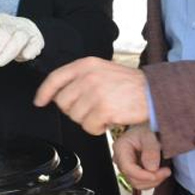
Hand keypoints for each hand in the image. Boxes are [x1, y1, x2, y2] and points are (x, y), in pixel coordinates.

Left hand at [0, 13, 44, 66]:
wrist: (25, 29)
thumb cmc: (0, 35)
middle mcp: (10, 24)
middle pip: (1, 34)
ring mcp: (25, 31)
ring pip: (19, 38)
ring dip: (9, 50)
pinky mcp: (36, 40)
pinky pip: (36, 43)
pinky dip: (31, 49)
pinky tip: (26, 56)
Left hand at [34, 57, 148, 134]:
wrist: (155, 93)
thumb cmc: (129, 84)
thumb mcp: (102, 70)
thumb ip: (81, 78)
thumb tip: (58, 94)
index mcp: (86, 65)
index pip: (55, 78)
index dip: (45, 92)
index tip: (40, 101)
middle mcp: (88, 77)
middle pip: (63, 102)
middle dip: (75, 110)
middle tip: (92, 108)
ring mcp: (95, 93)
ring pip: (75, 117)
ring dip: (88, 120)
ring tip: (104, 112)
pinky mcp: (104, 110)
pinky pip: (88, 127)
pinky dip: (97, 129)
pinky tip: (109, 120)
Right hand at [113, 124, 170, 189]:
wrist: (147, 129)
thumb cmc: (146, 128)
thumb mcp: (150, 135)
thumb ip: (151, 149)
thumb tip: (151, 168)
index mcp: (120, 148)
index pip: (128, 168)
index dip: (143, 175)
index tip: (158, 174)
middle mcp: (119, 159)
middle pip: (133, 179)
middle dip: (152, 179)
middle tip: (167, 171)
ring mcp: (125, 167)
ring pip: (137, 184)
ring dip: (153, 181)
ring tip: (165, 171)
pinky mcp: (132, 172)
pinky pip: (141, 183)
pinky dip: (152, 181)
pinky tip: (160, 172)